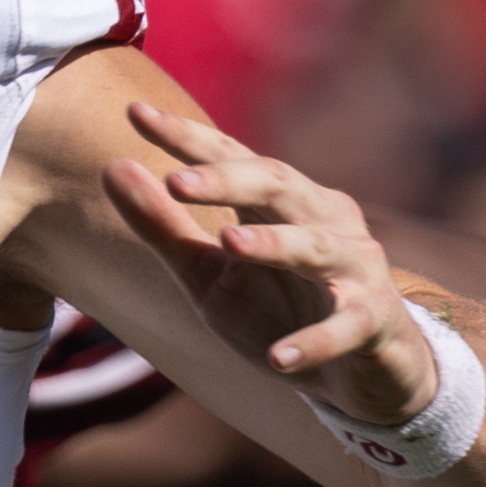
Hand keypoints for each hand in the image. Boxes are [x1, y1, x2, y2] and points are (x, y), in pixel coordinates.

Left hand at [101, 101, 439, 426]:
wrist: (358, 373)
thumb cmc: (278, 311)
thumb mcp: (208, 273)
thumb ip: (162, 225)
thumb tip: (111, 165)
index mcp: (281, 201)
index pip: (232, 157)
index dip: (188, 136)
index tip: (136, 113)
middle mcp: (323, 220)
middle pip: (278, 185)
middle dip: (228, 180)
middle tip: (175, 181)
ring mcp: (355, 267)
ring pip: (317, 246)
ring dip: (274, 245)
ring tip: (229, 245)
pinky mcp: (373, 320)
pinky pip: (346, 326)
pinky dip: (315, 341)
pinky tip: (279, 358)